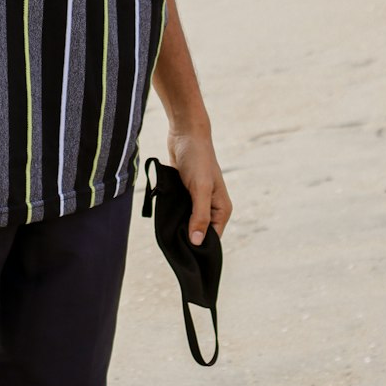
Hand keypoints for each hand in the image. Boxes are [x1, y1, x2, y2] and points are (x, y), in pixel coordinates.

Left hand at [167, 126, 231, 245]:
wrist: (185, 134)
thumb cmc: (197, 158)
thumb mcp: (200, 188)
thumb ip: (200, 215)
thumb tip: (197, 243)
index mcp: (222, 209)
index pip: (213, 239)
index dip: (199, 246)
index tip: (183, 251)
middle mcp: (212, 207)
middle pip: (199, 232)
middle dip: (186, 236)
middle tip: (170, 240)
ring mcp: (198, 201)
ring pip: (188, 223)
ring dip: (178, 225)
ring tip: (165, 229)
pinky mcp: (185, 194)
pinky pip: (179, 211)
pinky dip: (172, 214)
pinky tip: (163, 216)